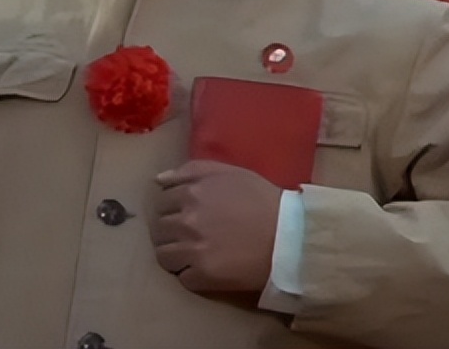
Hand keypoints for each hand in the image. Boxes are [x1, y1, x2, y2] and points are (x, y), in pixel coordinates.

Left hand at [148, 159, 283, 292]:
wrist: (290, 236)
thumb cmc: (262, 199)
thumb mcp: (228, 172)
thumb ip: (190, 170)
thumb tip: (158, 180)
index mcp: (190, 193)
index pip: (161, 202)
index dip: (171, 209)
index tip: (183, 214)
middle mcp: (186, 221)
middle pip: (158, 229)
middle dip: (169, 232)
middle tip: (187, 236)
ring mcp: (193, 249)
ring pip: (164, 256)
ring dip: (175, 255)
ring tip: (193, 255)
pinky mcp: (203, 275)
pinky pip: (182, 278)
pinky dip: (191, 275)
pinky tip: (205, 269)